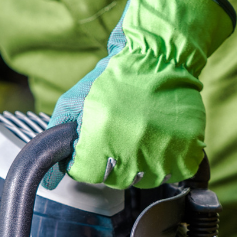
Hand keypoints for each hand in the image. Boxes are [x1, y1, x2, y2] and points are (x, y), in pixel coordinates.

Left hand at [43, 0, 234, 189]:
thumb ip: (59, 138)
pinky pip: (174, 173)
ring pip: (145, 179)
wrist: (158, 57)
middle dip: (114, 160)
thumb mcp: (75, 101)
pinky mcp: (186, 150)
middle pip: (115, 179)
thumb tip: (51, 177)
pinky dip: (169, 160)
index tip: (94, 146)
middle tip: (122, 133)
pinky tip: (163, 138)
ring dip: (142, 162)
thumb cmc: (115, 78)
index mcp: (99, 137)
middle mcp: (130, 149)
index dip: (87, 160)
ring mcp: (160, 152)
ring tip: (143, 134)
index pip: (85, 174)